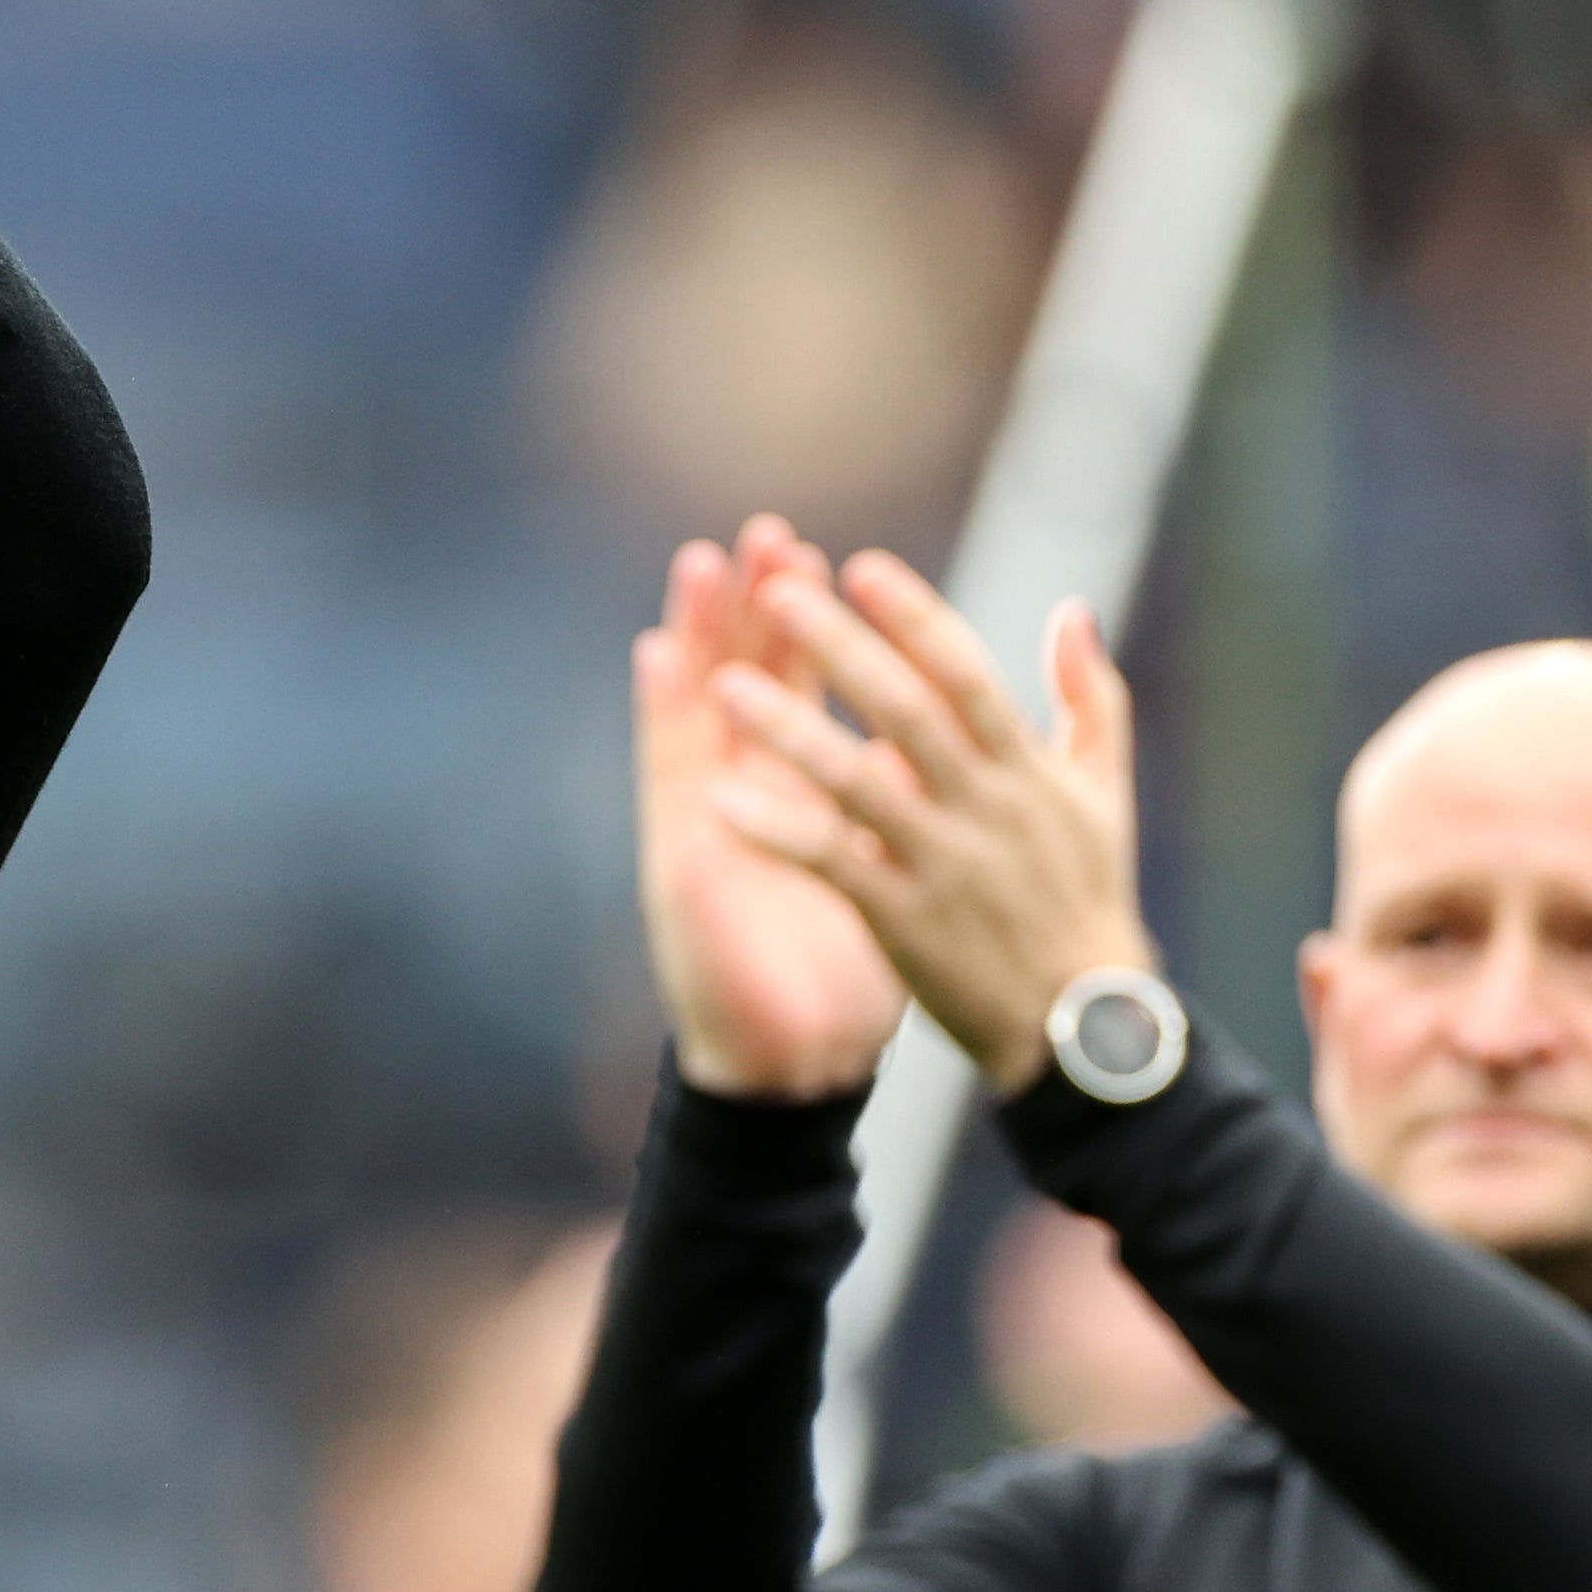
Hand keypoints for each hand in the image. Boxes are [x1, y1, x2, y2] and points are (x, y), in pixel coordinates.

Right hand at [635, 518, 910, 1098]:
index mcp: (819, 795)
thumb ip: (909, 801)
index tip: (847, 561)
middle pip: (756, 679)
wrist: (799, 1059)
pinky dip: (663, 710)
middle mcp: (759, 794)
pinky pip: (671, 772)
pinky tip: (658, 655)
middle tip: (770, 532)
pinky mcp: (686, 854)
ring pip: (704, 705)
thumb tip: (932, 742)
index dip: (831, 627)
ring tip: (701, 563)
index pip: (820, 693)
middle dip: (762, 606)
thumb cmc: (850, 970)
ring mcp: (716, 819)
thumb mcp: (900, 869)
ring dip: (700, 630)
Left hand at [704, 548, 1156, 1093]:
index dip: (914, 616)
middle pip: (905, 709)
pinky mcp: (904, 919)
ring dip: (787, 730)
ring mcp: (943, 862)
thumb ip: (1090, 695)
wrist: (1083, 1023)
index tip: (861, 566)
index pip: (966, 673)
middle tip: (776, 590)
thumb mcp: (1103, 791)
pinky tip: (717, 801)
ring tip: (720, 684)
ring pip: (857, 782)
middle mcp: (984, 805)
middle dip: (840, 647)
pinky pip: (832, 865)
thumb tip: (1073, 607)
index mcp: (1027, 768)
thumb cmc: (1087, 896)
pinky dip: (778, 832)